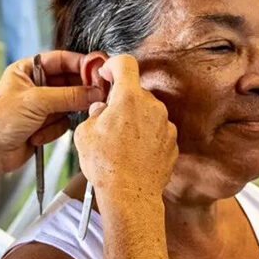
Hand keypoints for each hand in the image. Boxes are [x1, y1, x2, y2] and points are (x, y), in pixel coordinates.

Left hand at [0, 51, 105, 180]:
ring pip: (70, 104)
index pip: (61, 60)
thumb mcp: (36, 102)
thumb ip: (68, 95)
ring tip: (47, 123)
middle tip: (94, 96)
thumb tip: (95, 91)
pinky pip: (64, 122)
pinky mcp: (45, 123)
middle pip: (70, 82)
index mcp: (27, 70)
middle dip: (78, 92)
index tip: (99, 71)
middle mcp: (36, 85)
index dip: (81, 64)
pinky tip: (36, 136)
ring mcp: (41, 105)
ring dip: (60, 116)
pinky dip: (53, 130)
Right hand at [74, 55, 178, 203]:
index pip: (126, 63)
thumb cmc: (106, 165)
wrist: (130, 195)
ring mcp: (166, 125)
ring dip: (134, 120)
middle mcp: (152, 107)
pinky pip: (157, 131)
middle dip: (121, 101)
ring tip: (120, 143)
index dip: (113, 64)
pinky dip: (146, 136)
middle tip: (107, 121)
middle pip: (136, 92)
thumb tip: (101, 110)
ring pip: (147, 112)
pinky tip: (133, 153)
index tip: (107, 74)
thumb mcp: (85, 133)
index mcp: (129, 98)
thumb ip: (94, 113)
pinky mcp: (173, 142)